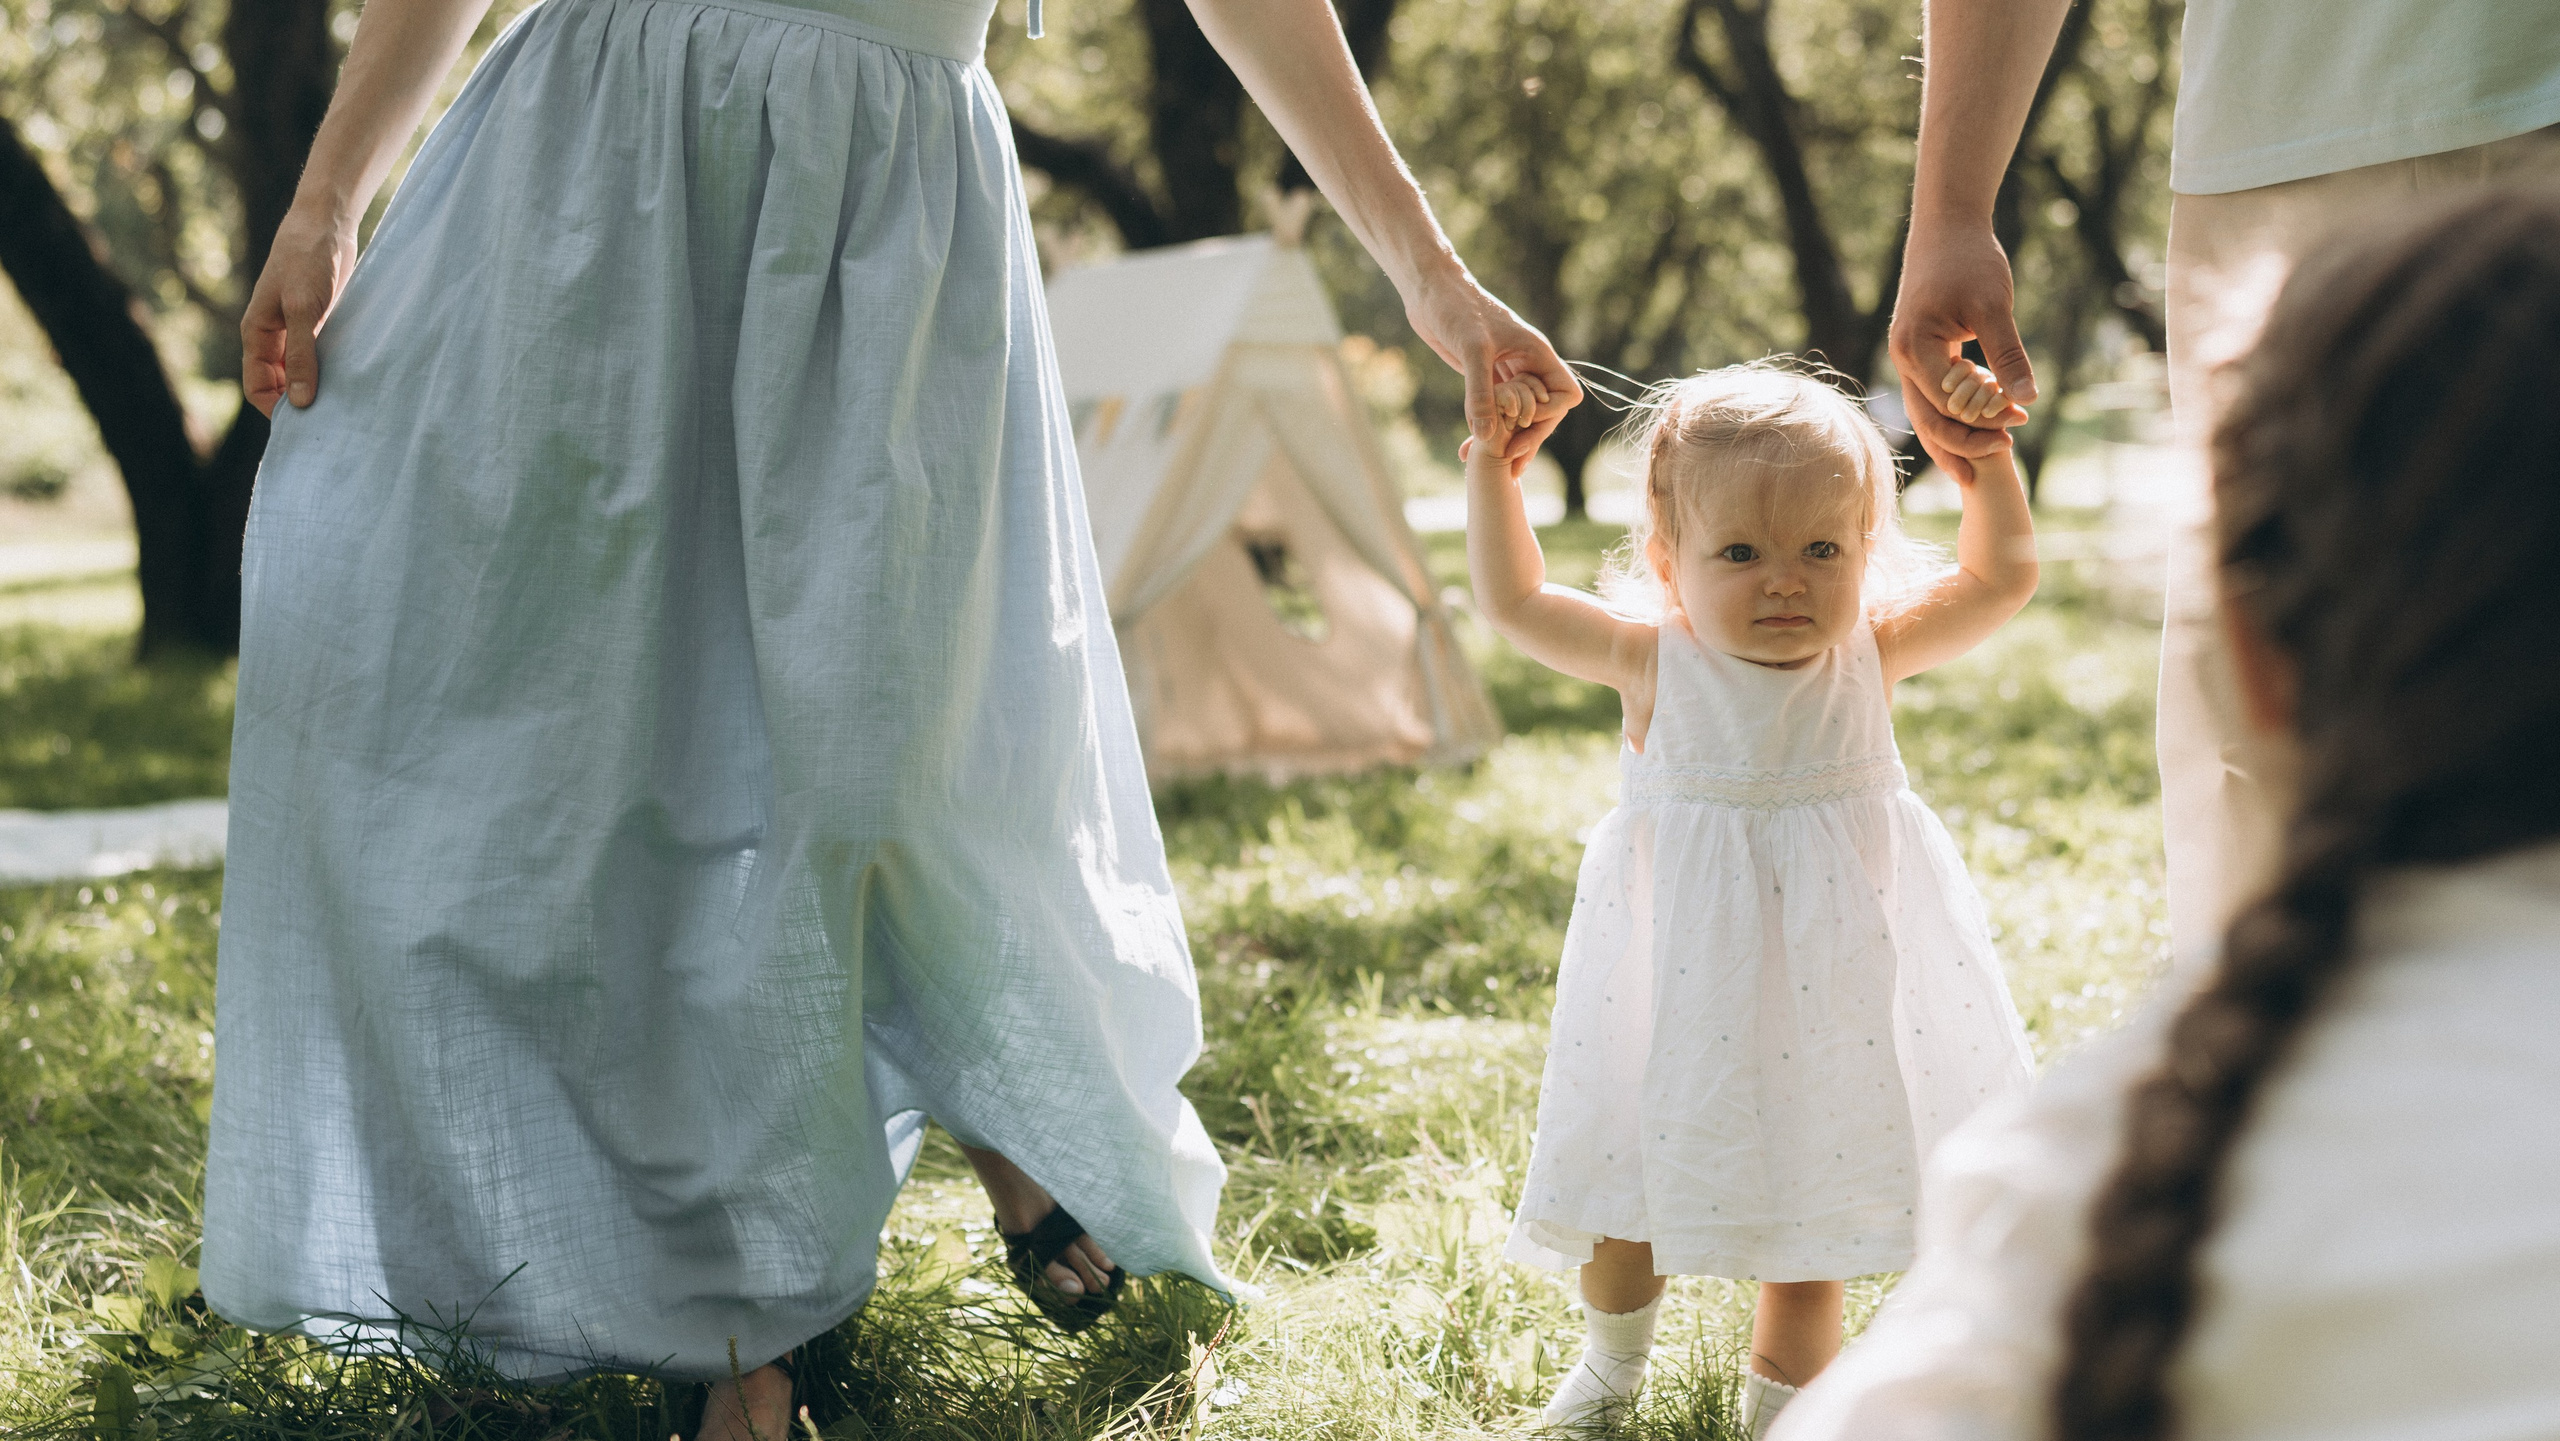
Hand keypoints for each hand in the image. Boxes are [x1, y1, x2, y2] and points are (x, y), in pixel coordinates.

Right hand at [241, 205, 357, 415]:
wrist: (325, 227)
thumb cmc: (306, 262)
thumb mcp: (302, 310)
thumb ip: (300, 355)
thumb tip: (299, 402)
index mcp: (257, 335)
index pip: (257, 386)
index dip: (275, 409)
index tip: (306, 425)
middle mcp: (274, 339)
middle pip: (281, 385)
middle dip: (299, 404)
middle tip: (332, 421)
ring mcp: (298, 333)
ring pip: (303, 374)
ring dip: (320, 389)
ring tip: (347, 406)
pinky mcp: (321, 326)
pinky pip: (323, 359)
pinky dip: (334, 372)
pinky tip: (355, 382)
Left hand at [1404, 265, 1579, 461]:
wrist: (1430, 292)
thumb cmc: (1456, 309)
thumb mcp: (1471, 350)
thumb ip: (1479, 392)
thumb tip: (1485, 436)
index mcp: (1537, 353)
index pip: (1565, 395)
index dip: (1549, 415)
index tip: (1523, 423)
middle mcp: (1527, 365)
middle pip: (1544, 412)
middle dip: (1529, 438)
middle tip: (1510, 464)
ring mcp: (1507, 373)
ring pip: (1519, 415)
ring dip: (1507, 440)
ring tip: (1492, 469)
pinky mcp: (1486, 378)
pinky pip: (1494, 411)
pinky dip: (1485, 431)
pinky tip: (1467, 450)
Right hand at [1890, 221, 2031, 482]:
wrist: (1946, 226)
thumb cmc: (1969, 259)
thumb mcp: (1993, 306)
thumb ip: (2008, 355)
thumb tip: (2027, 400)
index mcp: (1915, 349)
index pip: (1946, 404)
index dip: (1982, 421)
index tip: (2019, 425)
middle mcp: (1903, 359)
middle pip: (1928, 419)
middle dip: (1964, 443)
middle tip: (2006, 453)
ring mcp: (1908, 358)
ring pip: (1927, 413)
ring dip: (1956, 437)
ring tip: (1985, 464)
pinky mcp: (1919, 353)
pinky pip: (1932, 396)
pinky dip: (1953, 416)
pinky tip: (1977, 430)